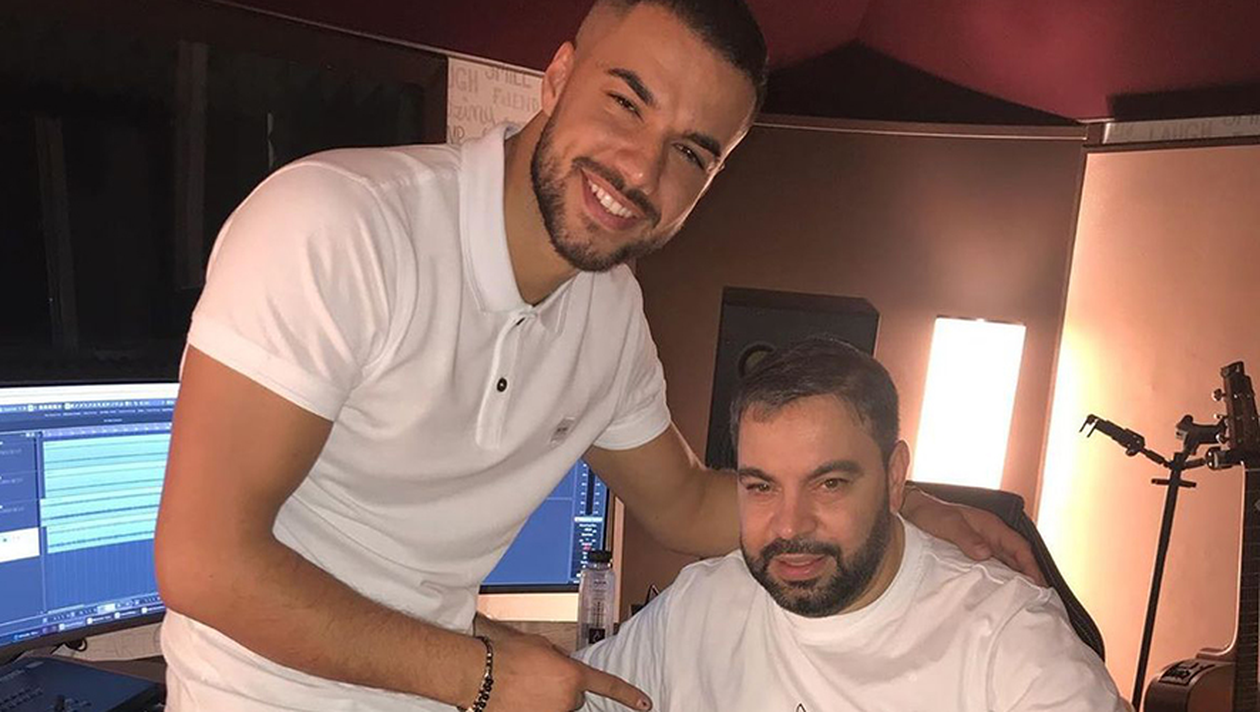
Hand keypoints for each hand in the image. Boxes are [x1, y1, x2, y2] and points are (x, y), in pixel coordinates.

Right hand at [486, 633, 651, 711]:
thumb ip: (561, 658)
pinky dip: (534, 707)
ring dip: (546, 700)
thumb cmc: (505, 657)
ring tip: (523, 688)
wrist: (479, 674)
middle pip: (575, 696)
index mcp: (572, 674)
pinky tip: (519, 700)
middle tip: (538, 678)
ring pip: (558, 708)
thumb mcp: (541, 645)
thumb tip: (564, 664)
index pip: (608, 685)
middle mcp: (566, 699)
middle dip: (562, 688)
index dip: (629, 695)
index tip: (645, 704)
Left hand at [903, 488, 1046, 585]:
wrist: (914, 510)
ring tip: (1024, 599)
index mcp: (990, 525)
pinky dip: (1000, 576)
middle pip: (1017, 556)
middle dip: (1030, 575)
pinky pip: (993, 565)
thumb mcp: (948, 524)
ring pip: (1007, 562)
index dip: (1031, 565)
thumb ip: (966, 537)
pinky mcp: (973, 551)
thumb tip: (985, 553)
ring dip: (1017, 577)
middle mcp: (991, 534)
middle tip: (1039, 598)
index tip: (1040, 583)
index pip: (1019, 546)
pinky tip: (1000, 590)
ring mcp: (983, 543)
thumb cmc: (931, 514)